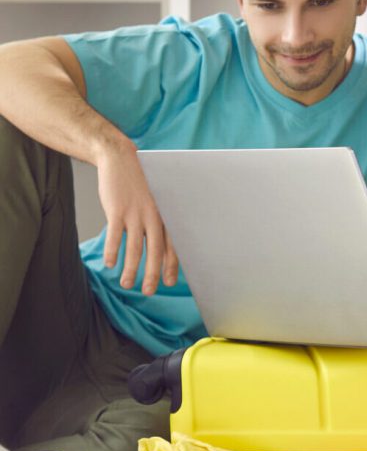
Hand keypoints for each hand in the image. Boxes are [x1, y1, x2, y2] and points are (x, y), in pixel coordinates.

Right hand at [96, 146, 178, 295]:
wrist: (120, 158)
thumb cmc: (140, 184)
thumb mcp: (155, 201)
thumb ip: (158, 221)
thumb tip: (161, 247)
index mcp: (165, 214)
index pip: (172, 243)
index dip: (172, 264)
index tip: (171, 282)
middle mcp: (154, 215)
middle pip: (156, 250)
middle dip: (153, 273)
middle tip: (149, 292)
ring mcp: (135, 213)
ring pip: (135, 247)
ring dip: (131, 269)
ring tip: (127, 285)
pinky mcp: (117, 209)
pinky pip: (114, 236)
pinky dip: (112, 251)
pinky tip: (109, 264)